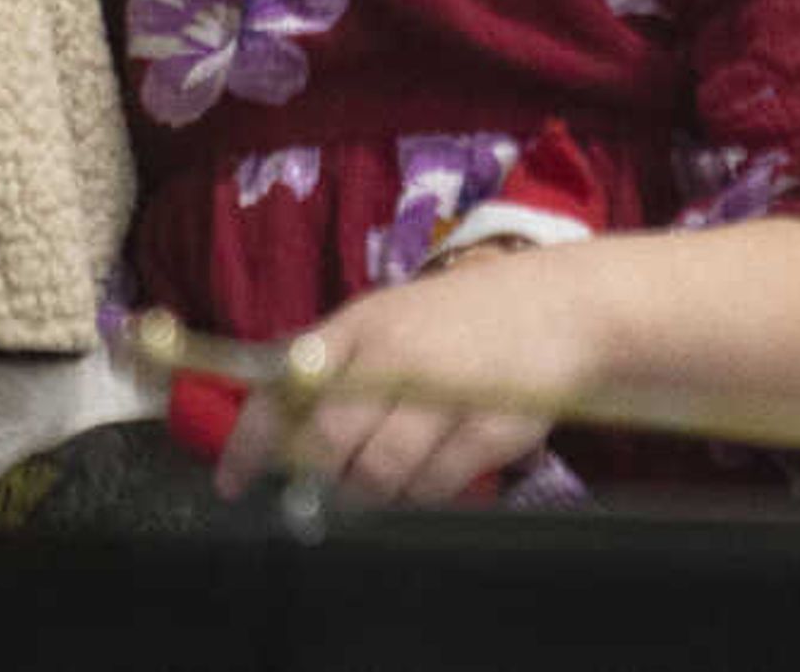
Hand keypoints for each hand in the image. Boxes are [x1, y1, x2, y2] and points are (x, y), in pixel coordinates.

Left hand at [213, 247, 605, 504]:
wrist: (566, 306)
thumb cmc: (466, 321)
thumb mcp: (393, 322)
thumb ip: (338, 368)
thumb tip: (279, 430)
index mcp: (361, 325)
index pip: (284, 384)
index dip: (250, 440)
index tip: (234, 482)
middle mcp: (395, 355)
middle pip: (326, 440)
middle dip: (318, 477)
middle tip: (328, 489)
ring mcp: (444, 391)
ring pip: (377, 474)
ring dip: (373, 492)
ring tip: (392, 476)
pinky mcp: (489, 426)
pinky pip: (435, 487)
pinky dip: (426, 493)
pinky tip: (437, 471)